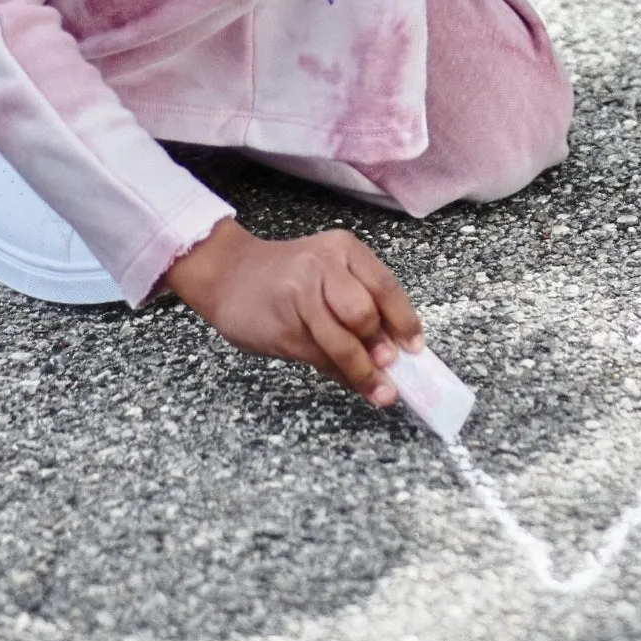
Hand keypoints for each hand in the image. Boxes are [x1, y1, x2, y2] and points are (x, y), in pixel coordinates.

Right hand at [163, 217, 424, 406]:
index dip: (404, 322)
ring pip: (342, 343)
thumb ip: (361, 303)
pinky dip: (338, 374)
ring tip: (379, 391)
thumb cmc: (287, 277)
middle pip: (364, 314)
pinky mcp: (282, 327)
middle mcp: (323, 267)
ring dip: (363, 372)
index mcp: (343, 249)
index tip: (415, 349)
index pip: (385, 287)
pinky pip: (319, 358)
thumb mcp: (329, 274)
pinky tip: (348, 380)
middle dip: (380, 347)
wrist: (226, 274)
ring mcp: (299, 296)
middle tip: (391, 368)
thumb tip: (397, 350)